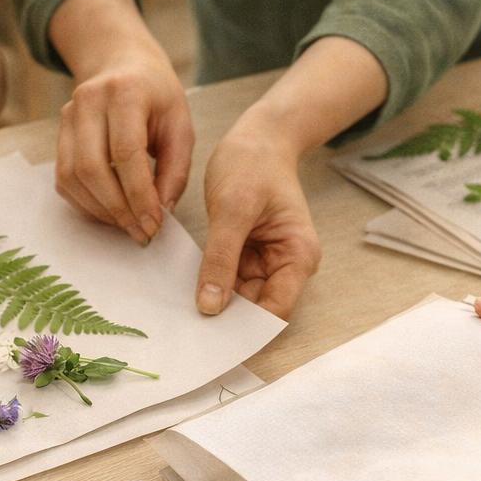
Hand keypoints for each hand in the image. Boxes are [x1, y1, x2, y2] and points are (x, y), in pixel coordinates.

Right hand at [56, 47, 192, 246]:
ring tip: (129, 225)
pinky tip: (110, 212)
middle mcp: (89, 100)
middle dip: (118, 208)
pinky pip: (64, 179)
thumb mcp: (180, 127)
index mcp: (126, 91)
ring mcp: (68, 116)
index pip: (126, 152)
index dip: (139, 194)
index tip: (154, 224)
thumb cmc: (157, 98)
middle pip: (92, 167)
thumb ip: (175, 170)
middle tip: (141, 232)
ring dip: (101, 210)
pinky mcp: (58, 134)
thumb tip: (161, 211)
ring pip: (73, 176)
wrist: (123, 65)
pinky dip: (86, 203)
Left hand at [196, 120, 319, 318]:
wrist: (255, 138)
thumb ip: (221, 259)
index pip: (275, 310)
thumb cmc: (253, 164)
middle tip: (189, 335)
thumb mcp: (233, 210)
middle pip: (256, 310)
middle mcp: (285, 265)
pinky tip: (184, 294)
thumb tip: (210, 307)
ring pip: (238, 299)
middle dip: (227, 321)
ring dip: (214, 305)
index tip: (213, 342)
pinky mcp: (244, 256)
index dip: (247, 330)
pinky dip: (208, 286)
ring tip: (182, 318)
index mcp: (298, 256)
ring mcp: (264, 262)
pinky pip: (225, 281)